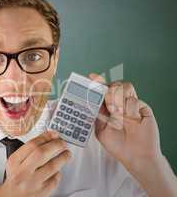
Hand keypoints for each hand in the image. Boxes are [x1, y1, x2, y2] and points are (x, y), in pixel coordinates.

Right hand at [0, 131, 70, 196]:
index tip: (53, 134)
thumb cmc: (16, 178)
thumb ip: (28, 151)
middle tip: (62, 143)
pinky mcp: (42, 192)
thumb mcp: (15, 162)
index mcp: (15, 162)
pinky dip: (58, 173)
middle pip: (42, 153)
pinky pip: (55, 179)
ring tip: (66, 154)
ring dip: (62, 157)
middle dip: (56, 145)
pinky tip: (57, 170)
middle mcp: (23, 172)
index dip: (45, 137)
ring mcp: (33, 183)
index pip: (31, 145)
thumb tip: (47, 139)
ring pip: (52, 166)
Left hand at [89, 73, 176, 196]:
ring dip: (118, 98)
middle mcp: (119, 103)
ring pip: (125, 87)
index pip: (102, 90)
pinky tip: (131, 120)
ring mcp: (130, 104)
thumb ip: (96, 115)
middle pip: (113, 84)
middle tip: (108, 106)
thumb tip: (90, 101)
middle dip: (108, 91)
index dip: (97, 82)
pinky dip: (130, 110)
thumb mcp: (100, 130)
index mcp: (107, 107)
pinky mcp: (143, 108)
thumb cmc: (117, 145)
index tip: (91, 77)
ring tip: (116, 112)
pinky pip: (134, 100)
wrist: (135, 156)